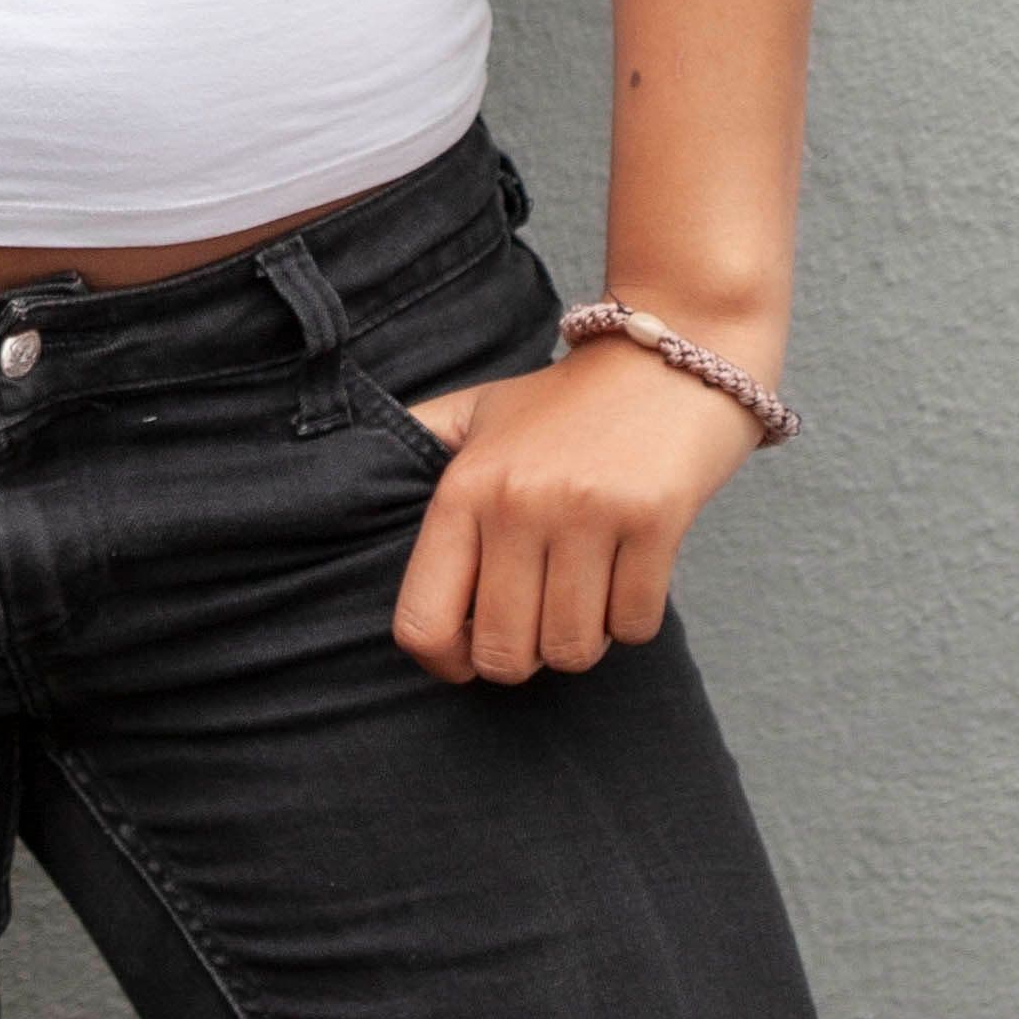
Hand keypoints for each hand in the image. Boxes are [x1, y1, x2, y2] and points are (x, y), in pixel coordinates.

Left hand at [388, 337, 769, 683]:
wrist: (668, 354)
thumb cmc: (564, 402)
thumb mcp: (477, 411)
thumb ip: (419, 446)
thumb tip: (351, 478)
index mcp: (463, 488)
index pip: (423, 624)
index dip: (445, 664)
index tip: (470, 652)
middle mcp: (517, 502)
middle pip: (503, 654)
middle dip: (524, 657)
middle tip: (539, 619)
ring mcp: (587, 512)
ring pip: (572, 650)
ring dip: (582, 639)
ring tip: (585, 592)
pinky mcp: (654, 520)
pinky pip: (634, 626)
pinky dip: (631, 619)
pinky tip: (628, 572)